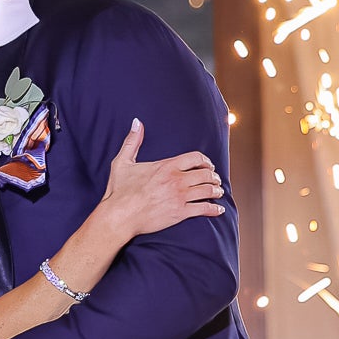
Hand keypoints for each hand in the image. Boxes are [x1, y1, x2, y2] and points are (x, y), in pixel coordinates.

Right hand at [101, 118, 224, 240]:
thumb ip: (132, 141)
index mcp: (167, 166)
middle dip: (213, 177)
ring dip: (216, 191)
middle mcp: (176, 180)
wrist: (120, 216)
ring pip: (207, 191)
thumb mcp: (123, 162)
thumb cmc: (119, 191)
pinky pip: (203, 209)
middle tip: (216, 180)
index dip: (205, 161)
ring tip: (218, 192)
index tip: (208, 165)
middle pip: (205, 174)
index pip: (196, 157)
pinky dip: (214, 209)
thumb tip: (137, 122)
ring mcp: (180, 197)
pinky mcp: (180, 213)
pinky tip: (218, 210)